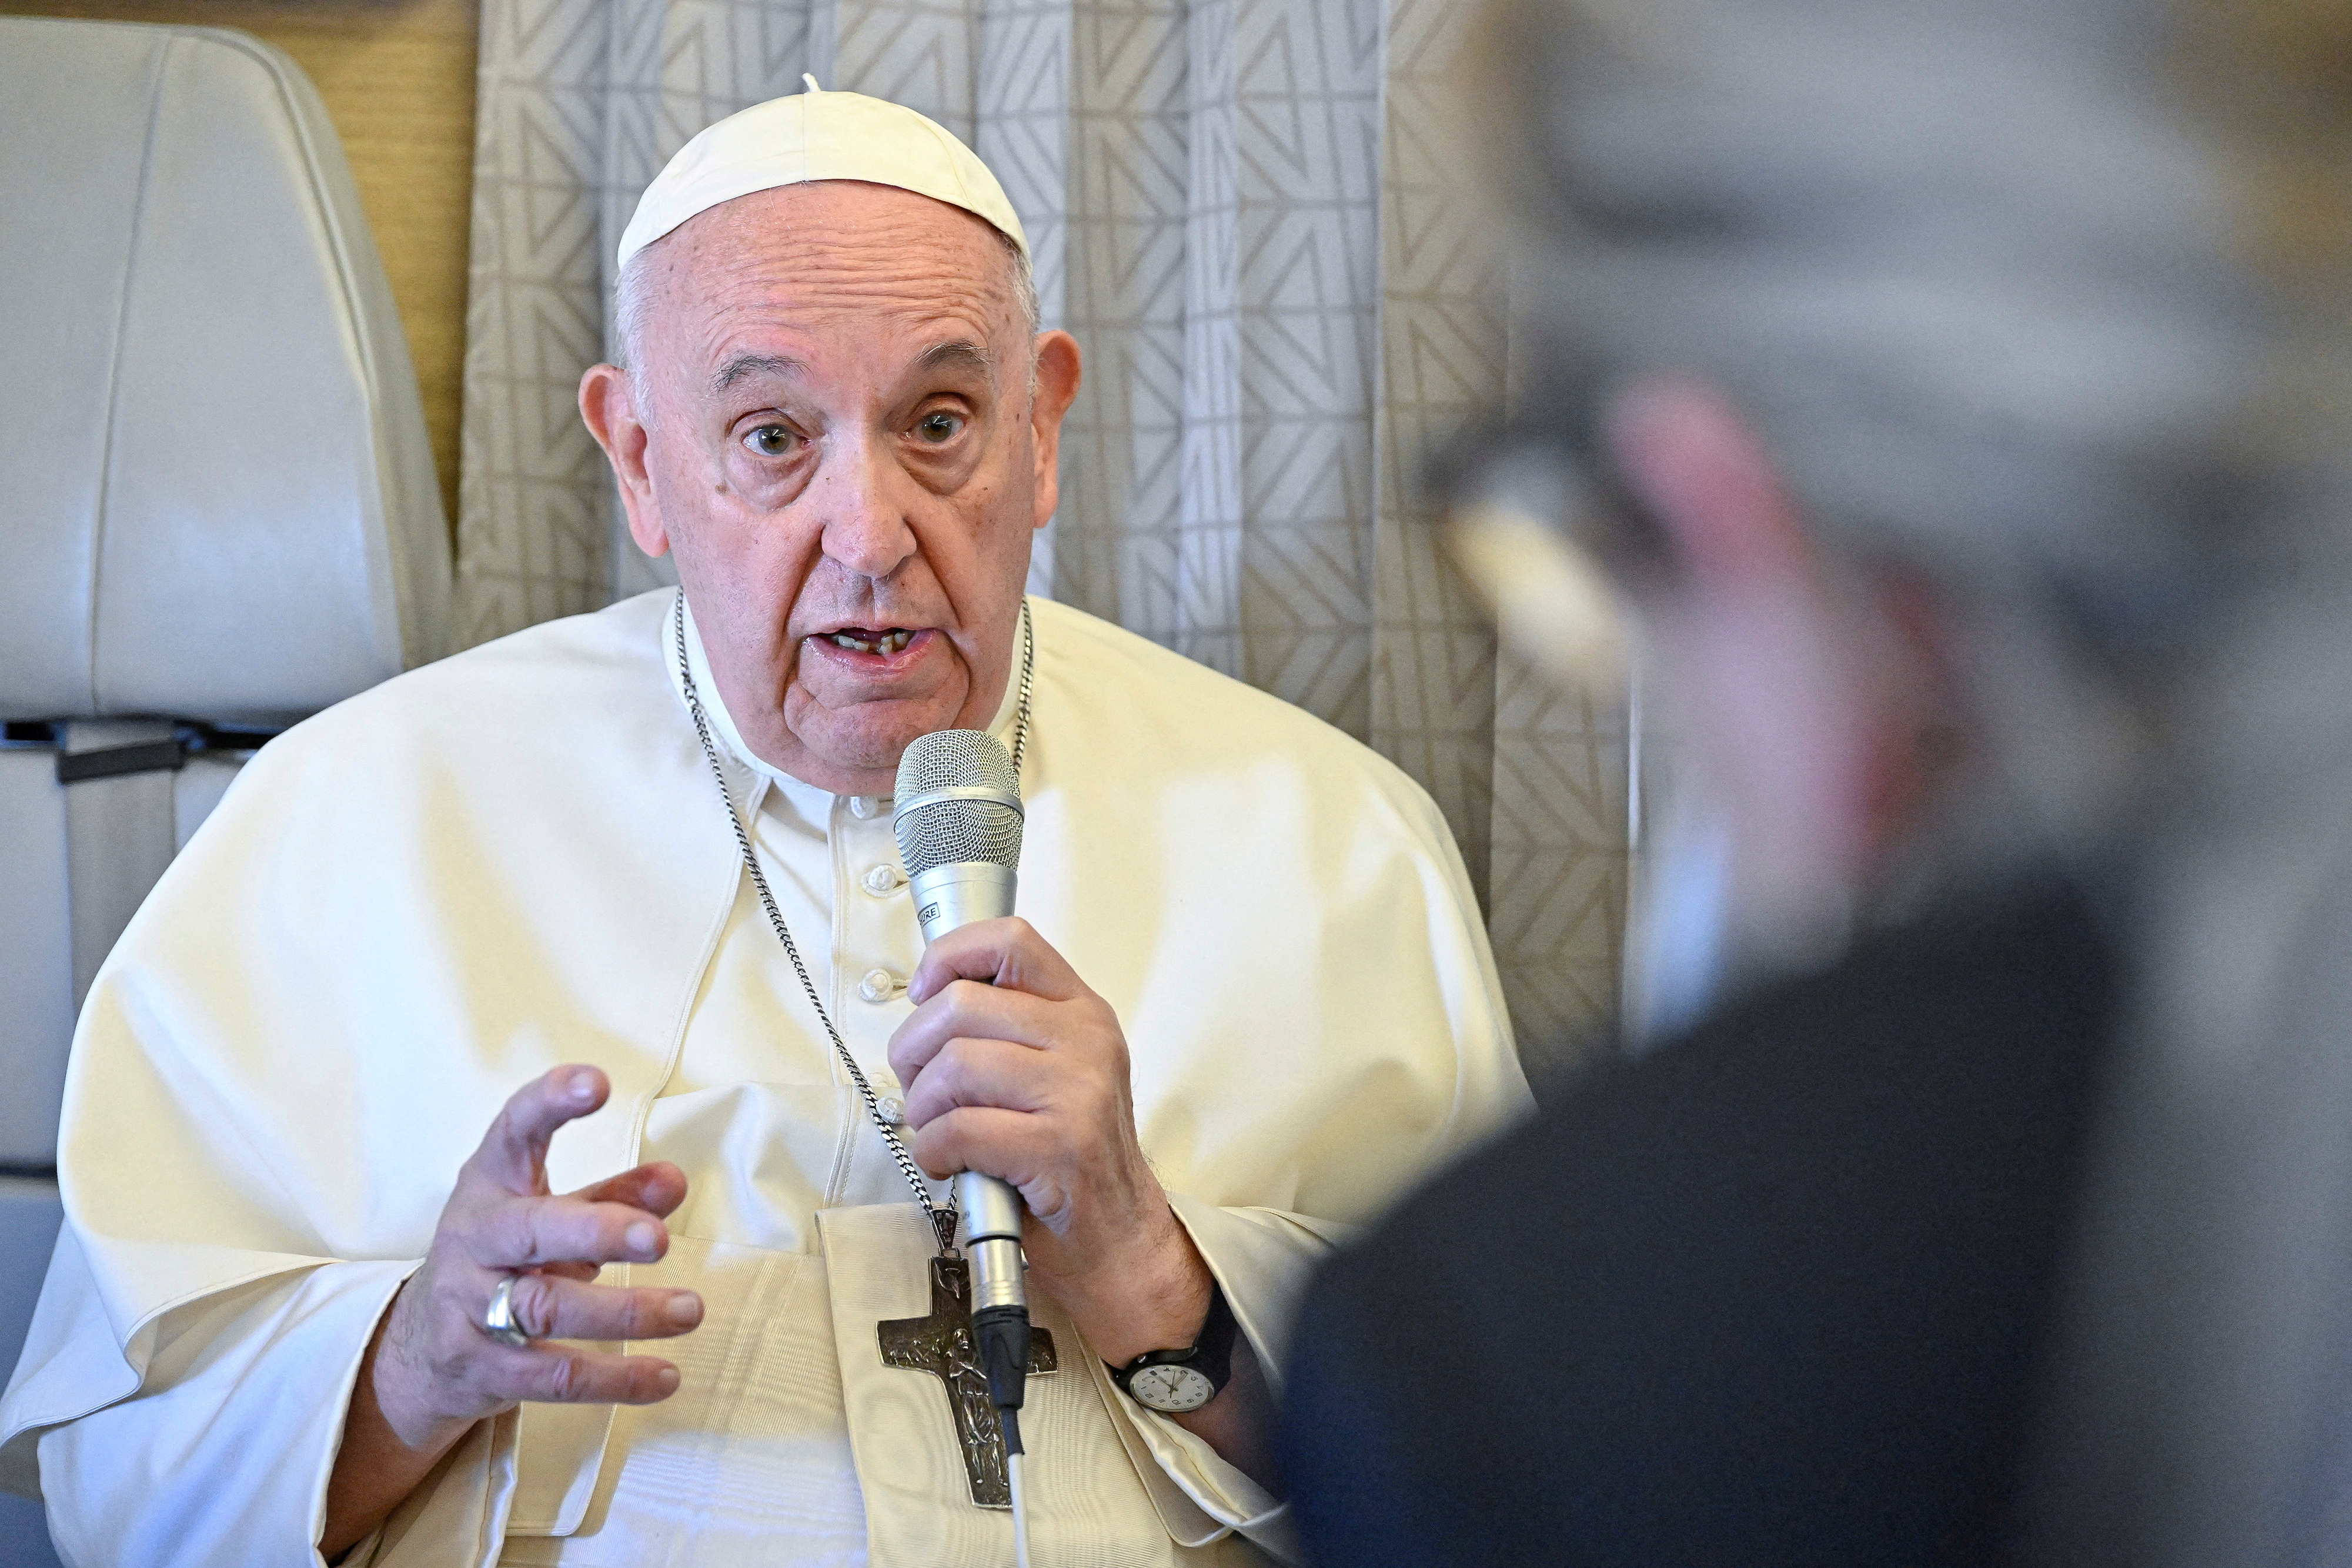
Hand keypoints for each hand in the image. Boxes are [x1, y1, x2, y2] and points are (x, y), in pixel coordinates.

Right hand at [322, 1066, 700, 1554]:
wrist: (418, 1350)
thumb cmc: (505, 1259)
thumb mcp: (549, 1214)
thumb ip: (613, 1196)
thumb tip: (675, 1180)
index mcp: (491, 1183)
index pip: (513, 1131)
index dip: (549, 1103)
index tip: (596, 1083)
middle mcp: (474, 1239)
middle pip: (532, 1231)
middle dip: (597, 1231)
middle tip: (657, 1238)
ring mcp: (469, 1307)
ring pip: (547, 1308)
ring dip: (625, 1311)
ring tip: (690, 1309)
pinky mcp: (482, 1369)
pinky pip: (553, 1376)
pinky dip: (614, 1378)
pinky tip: (665, 1377)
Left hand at [886, 920, 1209, 1365]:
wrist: (1119, 1237)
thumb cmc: (1070, 1158)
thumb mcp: (1054, 1072)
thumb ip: (1007, 1029)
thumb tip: (923, 1003)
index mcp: (1081, 1012)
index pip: (1010, 941)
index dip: (949, 956)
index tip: (923, 992)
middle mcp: (1086, 1041)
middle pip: (960, 1005)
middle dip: (914, 1050)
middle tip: (919, 1087)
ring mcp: (1077, 1092)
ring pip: (953, 1066)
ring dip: (922, 1107)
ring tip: (935, 1130)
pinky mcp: (1059, 1147)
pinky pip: (959, 1129)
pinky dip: (934, 1151)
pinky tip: (949, 1164)